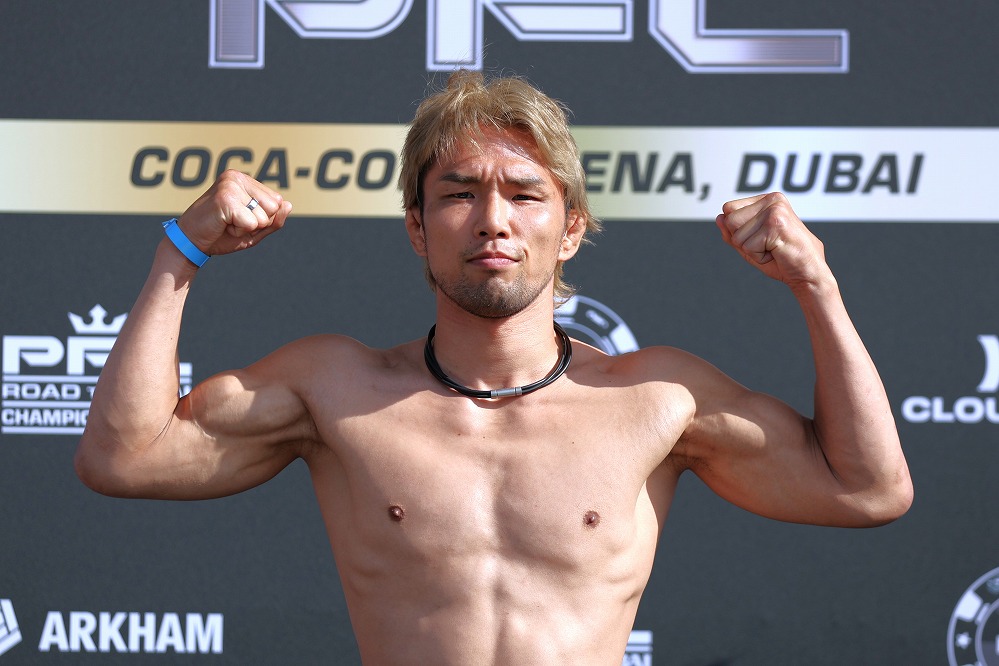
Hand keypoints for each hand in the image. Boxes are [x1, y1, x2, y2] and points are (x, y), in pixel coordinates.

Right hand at [175, 170, 292, 256]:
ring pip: (263, 216)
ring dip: (246, 228)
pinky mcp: (225, 198)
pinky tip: (223, 225)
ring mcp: (230, 185)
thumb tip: (288, 205)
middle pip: (273, 207)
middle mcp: (237, 178)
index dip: (262, 218)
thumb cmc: (222, 234)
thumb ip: (274, 220)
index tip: (239, 218)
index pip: (277, 202)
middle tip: (232, 222)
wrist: (192, 243)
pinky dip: (239, 231)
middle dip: (256, 222)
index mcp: (244, 180)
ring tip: (226, 223)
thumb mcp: (254, 230)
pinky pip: (251, 223)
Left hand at [715, 192, 830, 290]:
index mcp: (768, 200)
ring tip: (773, 249)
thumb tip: (719, 217)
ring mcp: (775, 210)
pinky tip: (777, 253)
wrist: (807, 274)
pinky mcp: (776, 224)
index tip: (762, 238)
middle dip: (743, 241)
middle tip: (767, 246)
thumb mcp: (750, 244)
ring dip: (751, 250)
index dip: (739, 231)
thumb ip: (733, 231)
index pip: (729, 209)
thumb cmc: (781, 260)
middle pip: (730, 221)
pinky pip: (747, 246)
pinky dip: (759, 257)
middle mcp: (772, 200)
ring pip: (737, 235)